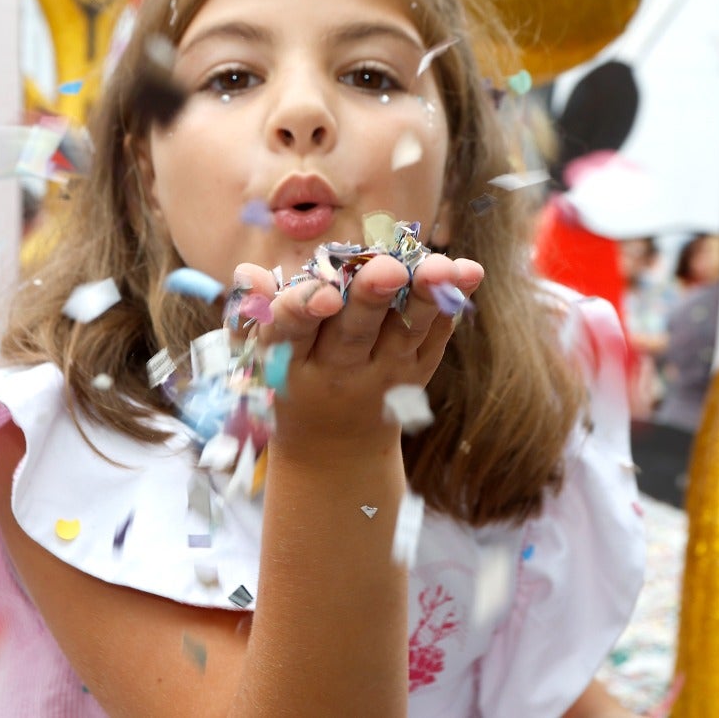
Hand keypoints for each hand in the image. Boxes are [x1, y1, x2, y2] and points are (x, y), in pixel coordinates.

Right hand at [234, 252, 482, 462]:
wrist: (334, 452)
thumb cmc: (290, 382)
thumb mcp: (261, 357)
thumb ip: (253, 313)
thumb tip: (250, 272)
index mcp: (291, 365)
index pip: (292, 334)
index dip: (303, 311)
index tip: (322, 292)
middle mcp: (338, 372)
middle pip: (355, 332)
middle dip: (370, 298)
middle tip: (386, 267)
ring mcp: (382, 377)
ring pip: (404, 334)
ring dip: (424, 297)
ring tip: (441, 267)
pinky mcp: (415, 376)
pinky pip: (434, 338)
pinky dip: (450, 305)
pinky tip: (468, 273)